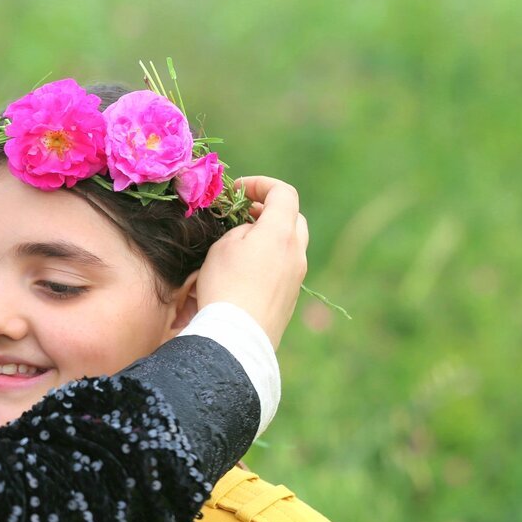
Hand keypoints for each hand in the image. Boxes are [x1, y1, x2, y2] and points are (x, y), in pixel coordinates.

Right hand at [195, 176, 308, 349]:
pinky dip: (269, 260)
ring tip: (241, 245)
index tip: (238, 191)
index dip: (261, 185)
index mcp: (281, 233)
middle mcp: (296, 252)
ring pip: (290, 245)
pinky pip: (285, 268)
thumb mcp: (223, 247)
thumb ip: (241, 230)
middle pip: (293, 218)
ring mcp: (297, 277)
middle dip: (269, 210)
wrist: (238, 337)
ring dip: (269, 237)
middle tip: (243, 215)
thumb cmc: (225, 286)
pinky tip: (246, 273)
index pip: (284, 193)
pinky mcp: (291, 298)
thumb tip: (252, 233)